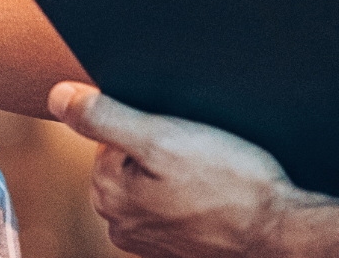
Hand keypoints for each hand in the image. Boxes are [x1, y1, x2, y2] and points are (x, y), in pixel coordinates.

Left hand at [50, 82, 309, 257]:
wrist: (282, 231)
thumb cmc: (230, 183)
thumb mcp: (163, 138)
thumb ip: (104, 118)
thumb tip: (57, 96)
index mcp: (108, 194)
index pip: (108, 134)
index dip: (147, 122)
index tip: (180, 133)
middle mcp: (120, 223)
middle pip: (127, 158)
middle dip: (159, 147)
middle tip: (199, 151)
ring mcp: (148, 240)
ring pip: (151, 181)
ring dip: (175, 170)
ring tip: (209, 172)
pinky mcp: (177, 246)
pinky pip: (172, 204)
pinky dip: (190, 194)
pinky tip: (214, 193)